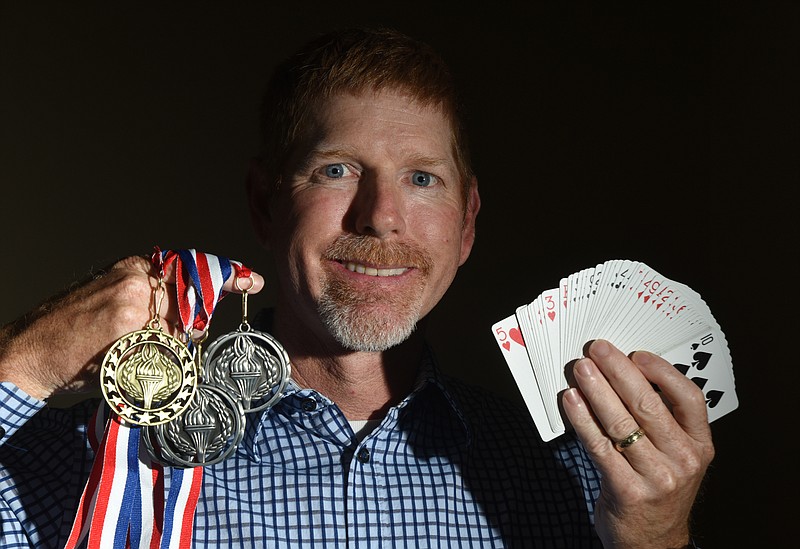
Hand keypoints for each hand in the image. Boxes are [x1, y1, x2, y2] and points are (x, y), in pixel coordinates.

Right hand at [0, 254, 263, 399]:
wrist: (27, 352)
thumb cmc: (71, 334)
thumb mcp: (112, 303)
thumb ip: (150, 303)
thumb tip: (191, 320)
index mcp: (135, 269)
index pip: (192, 267)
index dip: (226, 274)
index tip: (252, 281)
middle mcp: (138, 279)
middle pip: (192, 306)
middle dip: (187, 330)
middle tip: (157, 343)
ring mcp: (134, 301)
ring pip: (177, 332)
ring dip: (163, 352)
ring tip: (122, 354)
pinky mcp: (127, 326)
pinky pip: (158, 351)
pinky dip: (148, 364)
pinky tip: (118, 362)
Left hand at [561, 339, 713, 548]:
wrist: (653, 543)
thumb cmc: (660, 490)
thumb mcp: (677, 457)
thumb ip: (662, 422)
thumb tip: (624, 374)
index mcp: (700, 446)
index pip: (689, 398)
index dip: (662, 371)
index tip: (637, 354)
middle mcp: (683, 460)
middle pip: (648, 404)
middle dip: (618, 371)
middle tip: (597, 350)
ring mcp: (657, 477)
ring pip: (620, 421)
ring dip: (596, 389)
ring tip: (581, 369)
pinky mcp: (627, 489)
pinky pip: (599, 445)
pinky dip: (581, 419)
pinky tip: (571, 400)